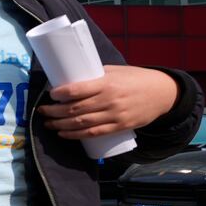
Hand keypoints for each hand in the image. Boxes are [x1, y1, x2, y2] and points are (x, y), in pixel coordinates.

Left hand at [38, 65, 178, 140]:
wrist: (163, 93)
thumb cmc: (135, 78)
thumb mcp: (115, 71)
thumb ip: (95, 76)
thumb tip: (70, 78)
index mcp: (107, 83)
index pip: (77, 90)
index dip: (59, 94)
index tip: (50, 94)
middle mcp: (109, 100)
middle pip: (75, 109)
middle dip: (54, 111)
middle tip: (42, 111)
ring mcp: (114, 115)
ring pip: (81, 123)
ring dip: (60, 124)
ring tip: (48, 122)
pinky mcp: (119, 127)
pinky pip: (94, 133)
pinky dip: (75, 135)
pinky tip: (63, 133)